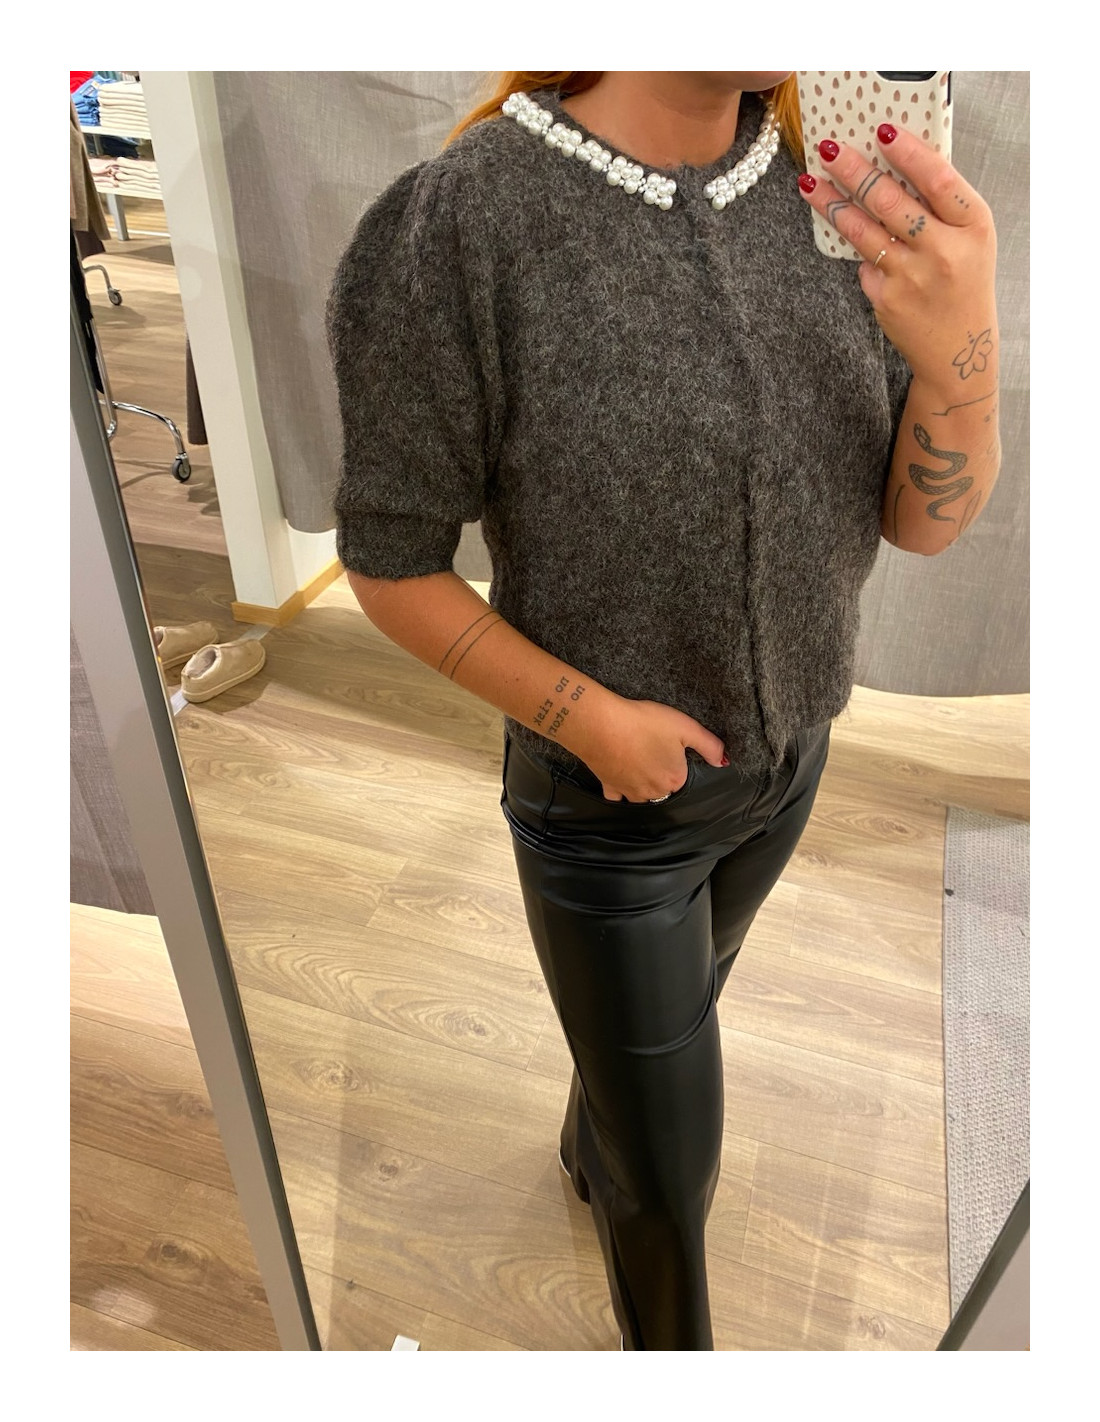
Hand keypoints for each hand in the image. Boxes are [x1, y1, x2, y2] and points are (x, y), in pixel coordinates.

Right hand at [581, 696, 727, 802]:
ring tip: (640, 763)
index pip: (684, 778)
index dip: (679, 763)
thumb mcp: (685, 726)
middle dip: (662, 775)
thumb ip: (710, 746)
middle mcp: (655, 792)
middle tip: (654, 751)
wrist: (601, 725)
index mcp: (675, 779)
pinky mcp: (610, 787)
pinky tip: (623, 785)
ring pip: (644, 797)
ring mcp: (630, 792)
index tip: (672, 748)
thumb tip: (724, 762)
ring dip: (645, 786)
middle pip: (665, 790)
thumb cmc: (644, 723)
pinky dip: (622, 795)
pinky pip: (618, 799)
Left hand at [796, 124, 997, 399]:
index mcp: (974, 225)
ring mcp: (912, 277)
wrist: (959, 350)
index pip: (938, 178)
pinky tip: (846, 232)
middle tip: (829, 148)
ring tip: (809, 182)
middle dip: (854, 171)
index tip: (882, 131)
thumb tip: (895, 160)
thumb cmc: (964, 281)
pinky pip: (863, 262)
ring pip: (863, 230)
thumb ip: (942, 204)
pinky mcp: (886, 298)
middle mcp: (944, 250)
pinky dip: (856, 247)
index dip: (908, 152)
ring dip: (832, 203)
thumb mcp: (971, 238)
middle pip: (890, 201)